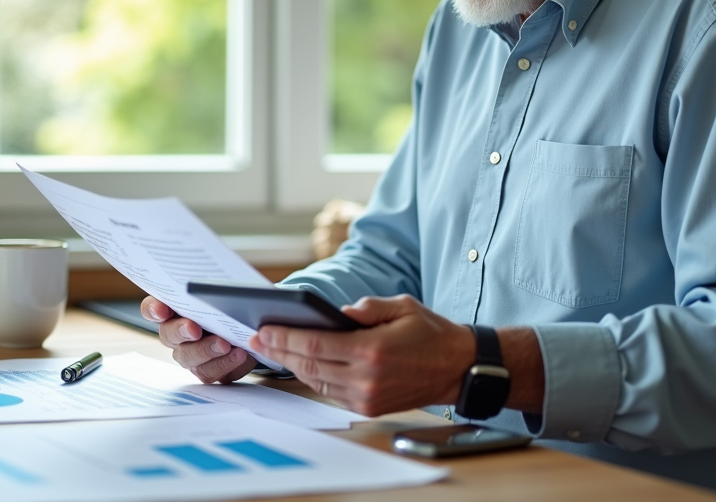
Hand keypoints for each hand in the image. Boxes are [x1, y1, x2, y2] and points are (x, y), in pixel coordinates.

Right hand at [140, 296, 257, 382]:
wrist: (256, 322)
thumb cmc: (234, 301)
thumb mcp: (225, 287)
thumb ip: (212, 286)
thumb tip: (215, 286)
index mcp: (174, 308)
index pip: (152, 307)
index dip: (153, 309)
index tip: (161, 310)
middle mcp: (178, 333)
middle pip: (168, 336)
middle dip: (180, 331)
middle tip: (194, 329)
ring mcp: (192, 354)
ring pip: (188, 358)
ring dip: (206, 351)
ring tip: (225, 344)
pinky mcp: (211, 369)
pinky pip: (213, 373)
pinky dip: (226, 364)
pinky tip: (239, 354)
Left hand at [248, 294, 475, 416]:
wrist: (457, 369)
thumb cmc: (431, 333)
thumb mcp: (402, 306)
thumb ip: (367, 307)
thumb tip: (337, 313)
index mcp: (373, 350)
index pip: (316, 345)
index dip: (285, 337)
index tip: (264, 329)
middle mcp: (366, 378)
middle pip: (309, 365)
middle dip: (280, 350)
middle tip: (258, 338)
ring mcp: (366, 397)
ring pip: (316, 381)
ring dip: (292, 365)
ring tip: (273, 349)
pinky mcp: (368, 407)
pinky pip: (331, 392)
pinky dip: (313, 377)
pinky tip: (301, 363)